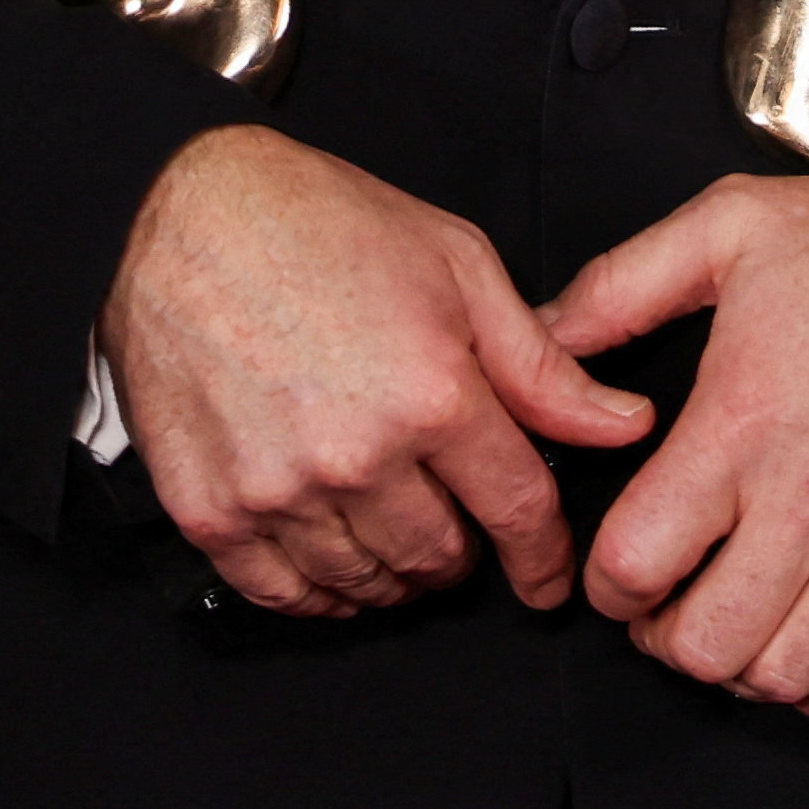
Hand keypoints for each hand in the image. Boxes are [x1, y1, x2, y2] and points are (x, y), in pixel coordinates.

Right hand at [95, 123, 653, 619]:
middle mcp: (357, 457)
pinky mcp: (209, 510)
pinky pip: (281, 593)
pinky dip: (318, 593)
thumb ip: (541, 367)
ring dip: (395, 575)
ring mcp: (277, 492)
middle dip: (464, 554)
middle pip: (440, 558)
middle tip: (459, 525)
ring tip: (398, 537)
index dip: (543, 557)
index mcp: (433, 395)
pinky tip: (333, 565)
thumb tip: (623, 424)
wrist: (184, 215)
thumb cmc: (324, 226)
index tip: (547, 578)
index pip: (516, 511)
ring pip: (364, 583)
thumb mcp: (460, 269)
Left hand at [539, 139, 808, 718]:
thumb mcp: (732, 224)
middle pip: (702, 643)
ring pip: (780, 677)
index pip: (635, 562)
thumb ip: (621, 285)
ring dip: (738, 665)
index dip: (604, 583)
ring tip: (731, 620)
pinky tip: (802, 639)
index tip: (615, 569)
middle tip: (664, 606)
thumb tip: (542, 338)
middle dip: (662, 638)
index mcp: (744, 423)